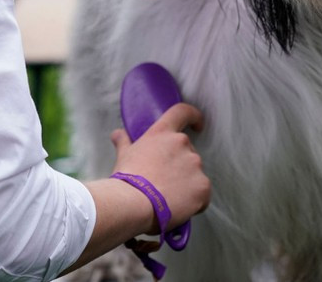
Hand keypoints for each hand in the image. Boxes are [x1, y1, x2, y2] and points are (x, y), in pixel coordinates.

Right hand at [110, 103, 209, 231]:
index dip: (193, 117)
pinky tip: (179, 209)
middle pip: (188, 151)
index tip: (197, 126)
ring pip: (196, 174)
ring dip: (186, 184)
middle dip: (180, 165)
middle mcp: (182, 143)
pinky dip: (194, 202)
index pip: (182, 112)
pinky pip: (203, 194)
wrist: (133, 204)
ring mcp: (195, 164)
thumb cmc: (126, 180)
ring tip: (168, 199)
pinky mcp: (203, 186)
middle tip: (164, 182)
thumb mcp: (124, 156)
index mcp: (163, 133)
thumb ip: (124, 142)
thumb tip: (118, 134)